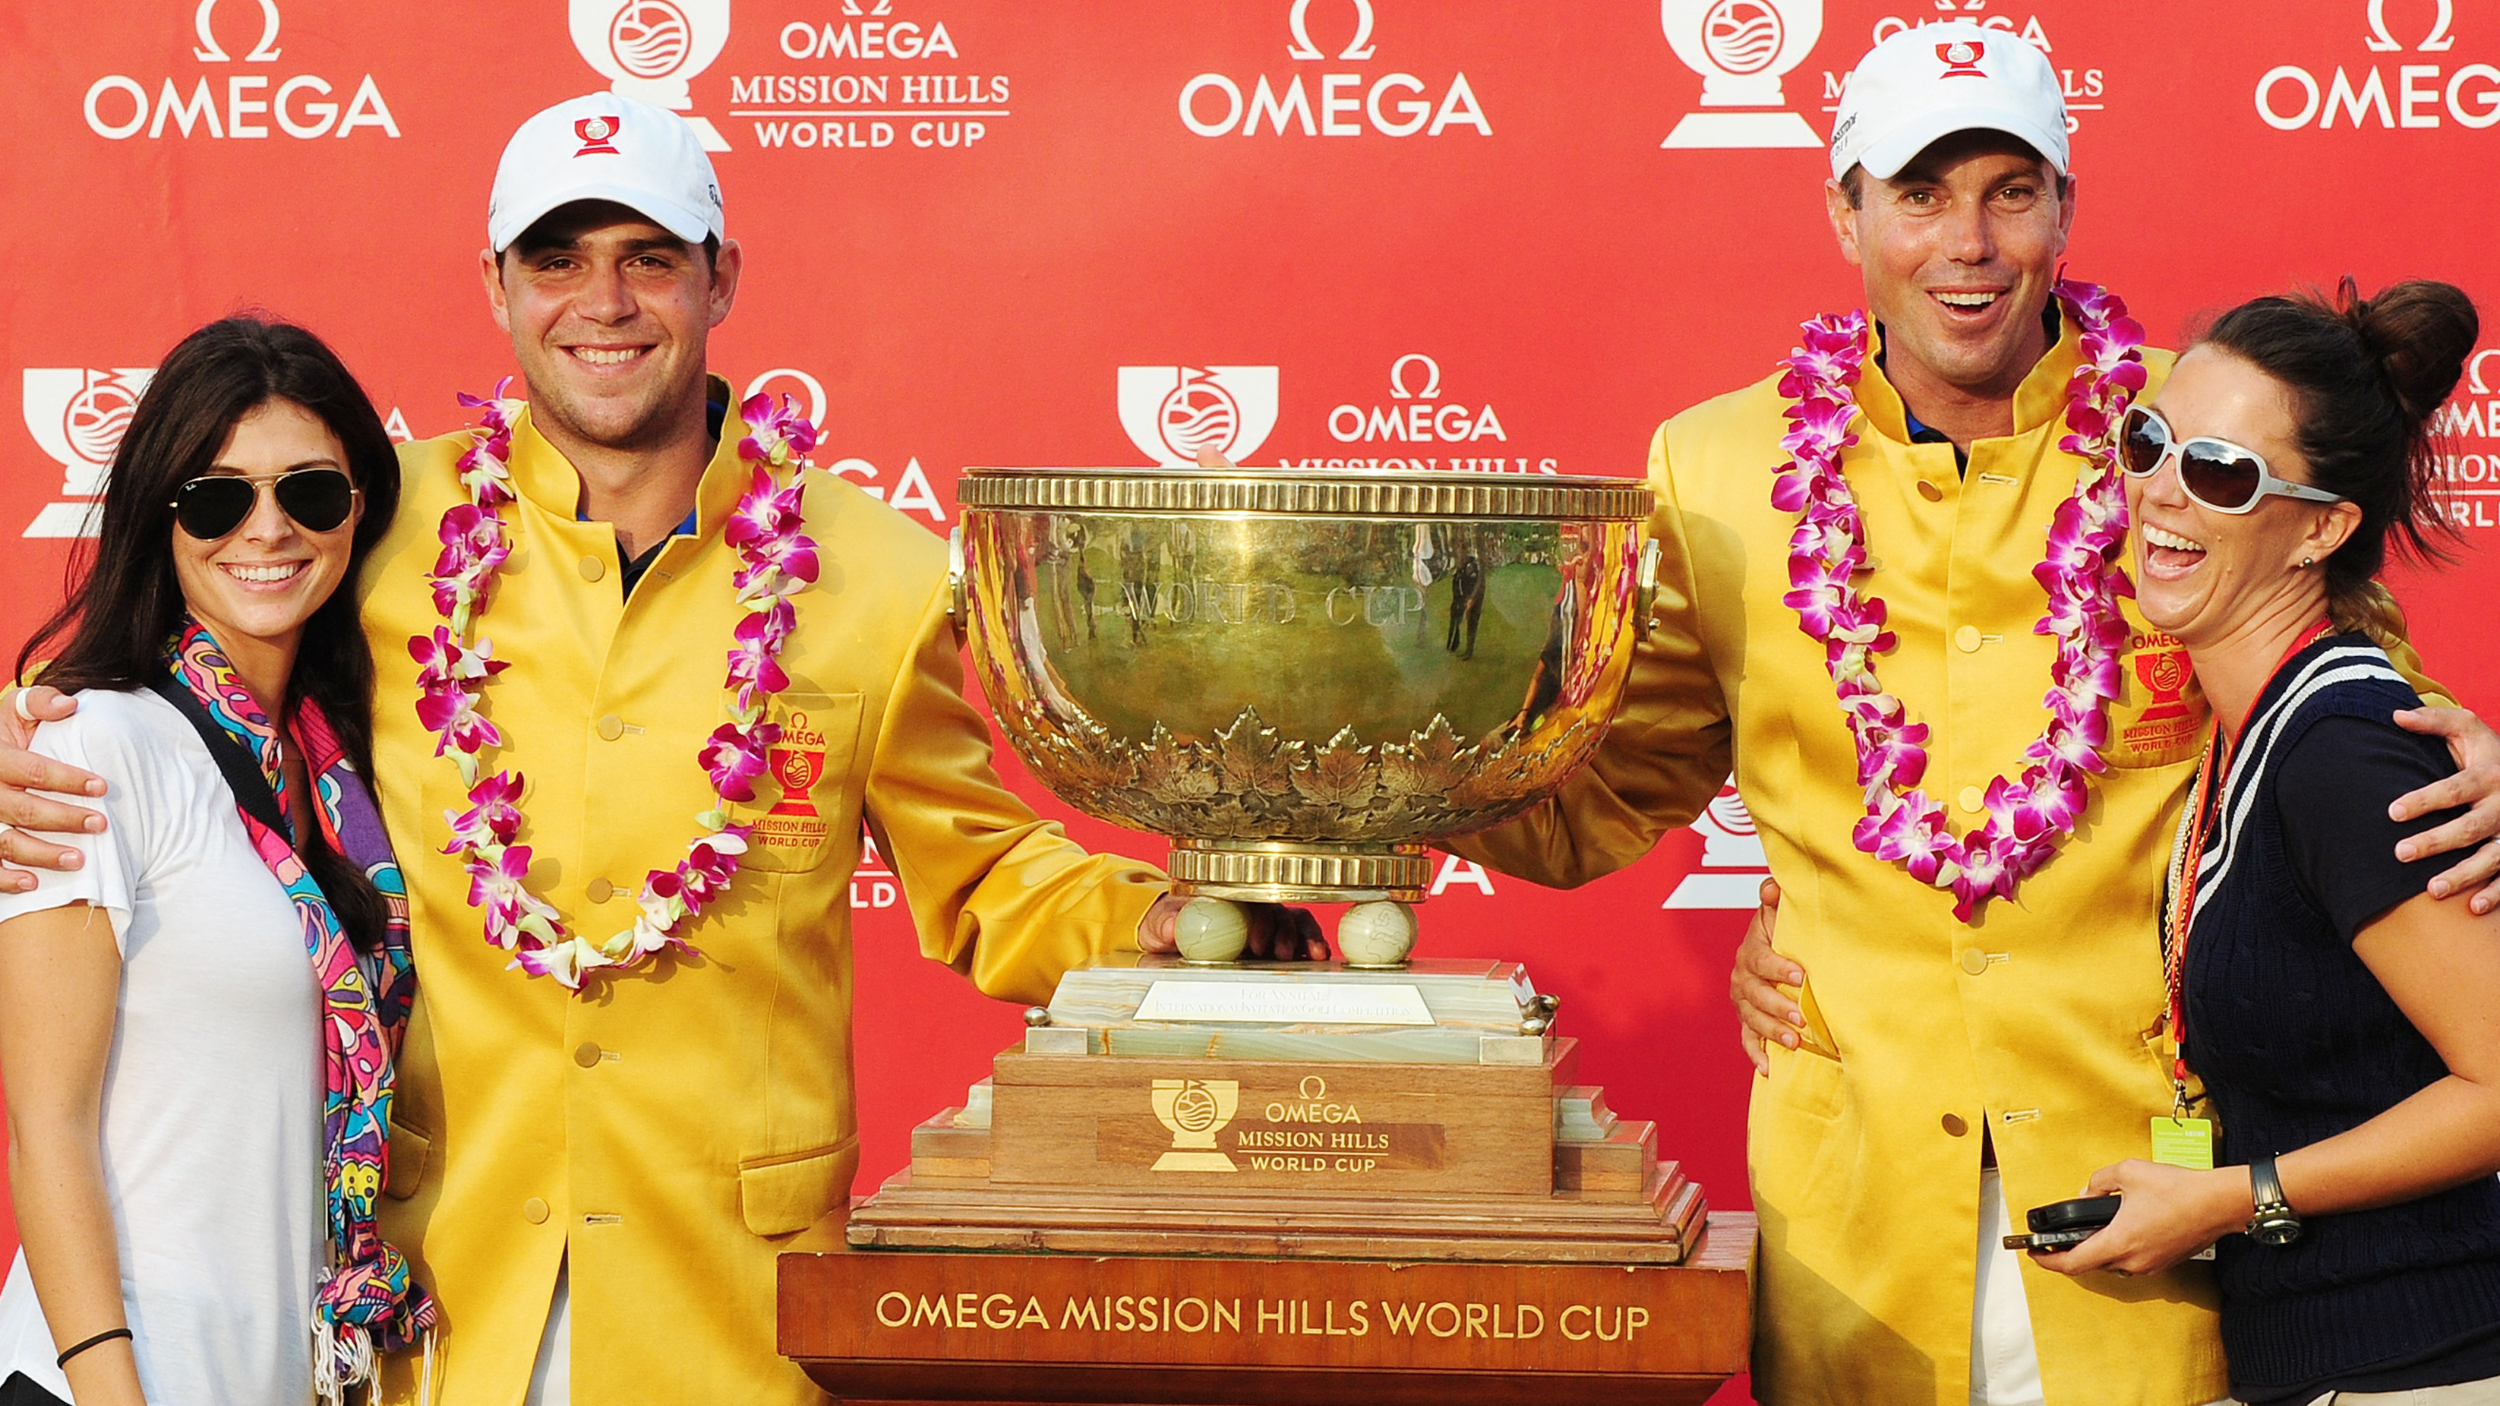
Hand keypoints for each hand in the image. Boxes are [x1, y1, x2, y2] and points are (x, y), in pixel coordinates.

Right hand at [0, 686, 105, 890]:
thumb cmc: (4, 734)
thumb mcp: (13, 710)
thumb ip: (39, 702)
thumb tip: (71, 704)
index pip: (34, 770)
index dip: (68, 779)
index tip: (102, 786)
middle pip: (24, 810)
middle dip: (64, 818)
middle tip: (100, 823)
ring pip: (7, 843)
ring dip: (43, 854)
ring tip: (79, 859)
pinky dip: (7, 879)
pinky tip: (33, 883)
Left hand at [1137, 895, 1330, 960]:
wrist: (1167, 937)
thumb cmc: (1166, 925)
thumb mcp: (1160, 923)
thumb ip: (1166, 923)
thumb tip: (1172, 925)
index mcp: (1226, 898)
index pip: (1251, 901)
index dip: (1259, 920)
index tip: (1256, 944)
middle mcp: (1249, 906)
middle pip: (1277, 910)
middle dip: (1284, 932)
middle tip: (1281, 955)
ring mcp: (1264, 921)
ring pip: (1294, 919)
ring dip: (1305, 936)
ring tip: (1313, 955)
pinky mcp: (1275, 938)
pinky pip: (1300, 935)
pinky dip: (1312, 942)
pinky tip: (1320, 956)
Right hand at [1728, 878, 1800, 1075]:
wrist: (1776, 951)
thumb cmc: (1784, 931)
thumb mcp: (1779, 912)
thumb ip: (1775, 898)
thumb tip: (1772, 888)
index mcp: (1751, 950)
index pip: (1760, 959)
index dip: (1779, 967)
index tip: (1801, 976)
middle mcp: (1742, 976)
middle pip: (1754, 994)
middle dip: (1777, 1007)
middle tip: (1801, 1018)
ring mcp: (1743, 1000)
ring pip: (1751, 1018)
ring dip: (1771, 1031)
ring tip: (1794, 1042)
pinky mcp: (1747, 1019)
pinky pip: (1747, 1038)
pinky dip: (1756, 1054)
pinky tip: (1768, 1068)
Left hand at [2030, 1159, 2250, 1278]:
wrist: (2220, 1202)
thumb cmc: (2178, 1189)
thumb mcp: (2128, 1173)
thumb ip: (2098, 1183)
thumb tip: (2087, 1194)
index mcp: (2118, 1242)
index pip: (2073, 1263)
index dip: (2049, 1261)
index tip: (2035, 1254)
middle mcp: (2133, 1261)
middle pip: (2091, 1264)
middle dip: (2073, 1251)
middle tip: (2060, 1238)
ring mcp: (2151, 1264)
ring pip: (2113, 1263)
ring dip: (2099, 1249)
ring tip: (2089, 1231)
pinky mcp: (2164, 1262)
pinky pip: (2133, 1260)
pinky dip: (2120, 1248)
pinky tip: (2121, 1230)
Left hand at [2392, 706, 2499, 914]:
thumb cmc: (2488, 752)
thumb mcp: (2468, 729)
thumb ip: (2435, 721)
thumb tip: (2395, 716)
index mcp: (2490, 775)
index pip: (2454, 789)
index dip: (2425, 800)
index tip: (2392, 812)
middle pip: (2470, 827)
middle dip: (2436, 842)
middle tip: (2400, 853)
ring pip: (2492, 858)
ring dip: (2464, 875)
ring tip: (2431, 890)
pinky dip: (2496, 893)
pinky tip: (2474, 908)